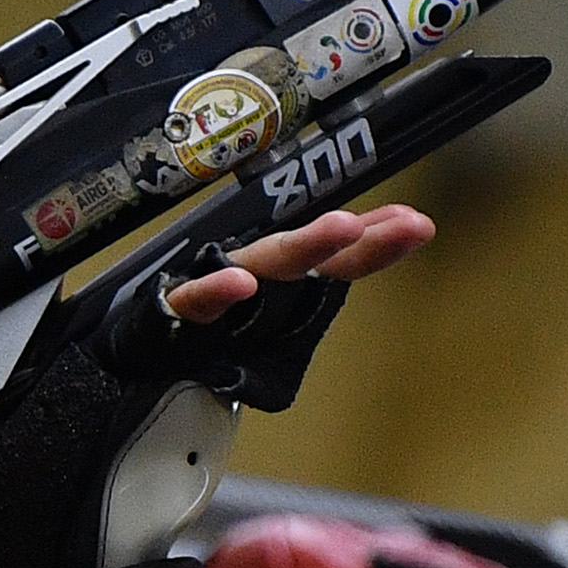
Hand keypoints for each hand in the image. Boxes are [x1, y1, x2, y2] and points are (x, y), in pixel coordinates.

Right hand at [157, 206, 434, 324]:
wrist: (150, 343)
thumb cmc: (220, 312)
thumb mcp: (287, 298)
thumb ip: (343, 265)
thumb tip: (411, 228)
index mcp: (284, 272)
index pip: (338, 257)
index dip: (378, 242)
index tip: (416, 226)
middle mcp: (255, 271)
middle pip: (305, 250)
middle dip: (347, 237)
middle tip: (391, 224)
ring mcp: (219, 285)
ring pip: (263, 261)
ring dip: (303, 246)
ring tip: (344, 228)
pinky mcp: (178, 308)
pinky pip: (196, 298)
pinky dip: (216, 290)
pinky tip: (240, 285)